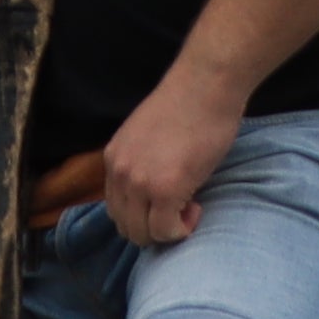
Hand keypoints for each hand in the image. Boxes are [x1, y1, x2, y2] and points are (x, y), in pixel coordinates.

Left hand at [97, 63, 246, 244]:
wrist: (205, 85)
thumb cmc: (187, 103)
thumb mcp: (146, 136)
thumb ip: (141, 163)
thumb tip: (152, 190)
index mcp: (113, 159)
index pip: (116, 208)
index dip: (143, 213)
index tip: (167, 201)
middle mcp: (119, 173)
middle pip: (126, 226)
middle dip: (154, 227)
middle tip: (180, 208)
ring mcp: (139, 183)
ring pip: (144, 234)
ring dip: (168, 229)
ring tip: (190, 205)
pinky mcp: (165, 190)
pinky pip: (167, 231)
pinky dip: (182, 229)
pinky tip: (196, 206)